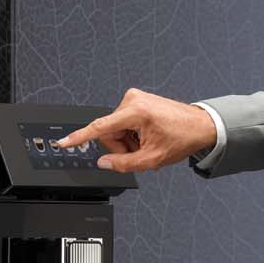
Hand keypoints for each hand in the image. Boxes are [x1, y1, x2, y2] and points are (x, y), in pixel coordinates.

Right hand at [56, 89, 217, 172]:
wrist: (200, 125)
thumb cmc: (183, 137)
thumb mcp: (153, 159)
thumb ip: (124, 164)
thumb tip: (104, 162)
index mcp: (136, 112)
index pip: (100, 127)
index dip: (79, 138)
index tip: (63, 142)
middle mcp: (132, 100)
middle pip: (109, 132)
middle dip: (121, 146)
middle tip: (141, 152)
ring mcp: (134, 98)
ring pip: (115, 129)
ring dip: (128, 141)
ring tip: (148, 143)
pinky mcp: (137, 100)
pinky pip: (123, 122)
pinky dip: (132, 133)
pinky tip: (148, 135)